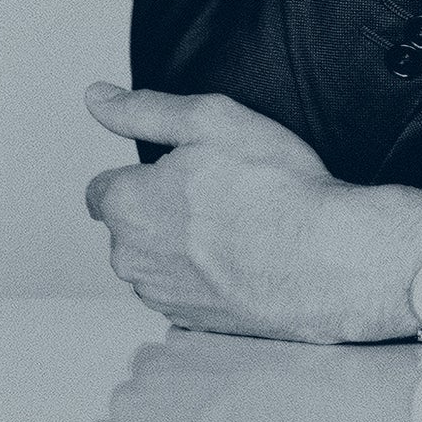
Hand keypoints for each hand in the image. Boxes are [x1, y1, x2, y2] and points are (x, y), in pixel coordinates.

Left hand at [82, 84, 421, 343]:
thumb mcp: (210, 120)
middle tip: (219, 189)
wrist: (324, 261)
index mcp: (125, 206)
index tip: (187, 167)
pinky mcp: (192, 324)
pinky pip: (185, 290)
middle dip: (160, 207)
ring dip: (182, 244)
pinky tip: (245, 257)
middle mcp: (131, 260)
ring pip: (157, 260)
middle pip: (130, 225)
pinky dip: (206, 275)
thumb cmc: (273, 188)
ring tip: (238, 224)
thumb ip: (145, 109)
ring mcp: (161, 298)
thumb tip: (97, 98)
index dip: (144, 171)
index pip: (102, 187)